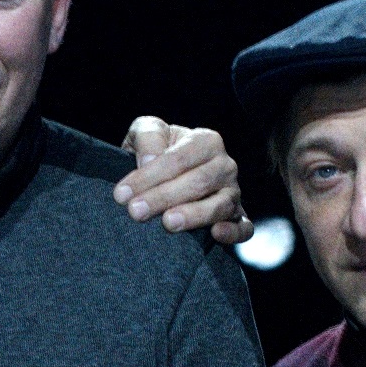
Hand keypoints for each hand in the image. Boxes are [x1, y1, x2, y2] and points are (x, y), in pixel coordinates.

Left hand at [113, 119, 252, 246]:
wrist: (164, 176)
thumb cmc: (155, 152)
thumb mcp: (146, 132)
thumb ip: (148, 137)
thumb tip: (149, 159)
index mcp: (206, 141)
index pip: (179, 158)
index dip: (149, 176)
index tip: (122, 194)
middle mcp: (224, 166)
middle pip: (198, 182)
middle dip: (164, 197)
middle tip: (135, 212)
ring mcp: (233, 193)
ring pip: (220, 205)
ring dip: (193, 215)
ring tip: (167, 223)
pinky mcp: (237, 218)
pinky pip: (243, 227)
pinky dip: (233, 232)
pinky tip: (215, 234)